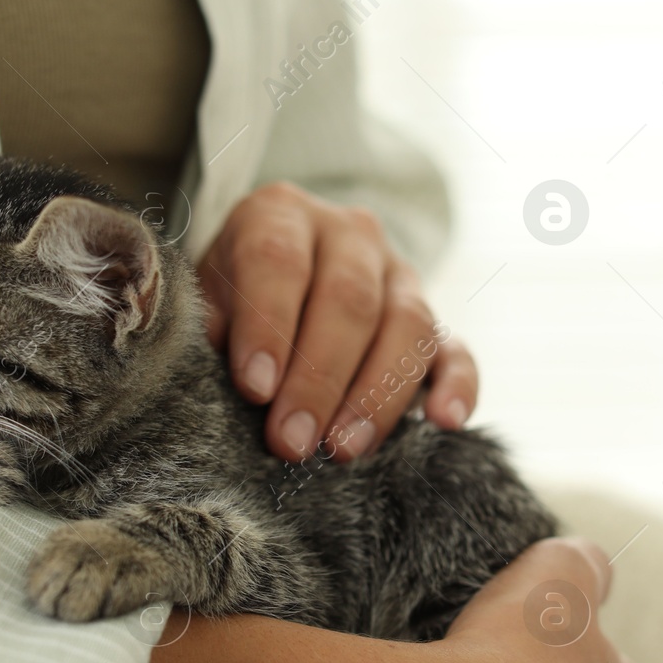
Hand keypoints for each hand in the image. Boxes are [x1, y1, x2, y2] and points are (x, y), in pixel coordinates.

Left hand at [199, 181, 477, 462]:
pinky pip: (457, 350)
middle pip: (349, 299)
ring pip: (408, 325)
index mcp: (281, 214)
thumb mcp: (204, 298)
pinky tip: (444, 422)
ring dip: (377, 394)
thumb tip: (245, 379)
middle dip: (319, 377)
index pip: (279, 259)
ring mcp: (399, 275)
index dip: (269, 325)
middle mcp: (349, 235)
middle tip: (291, 441)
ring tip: (342, 449)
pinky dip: (457, 386)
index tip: (255, 388)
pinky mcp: (435, 320)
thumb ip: (213, 327)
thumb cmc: (228, 298)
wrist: (273, 281)